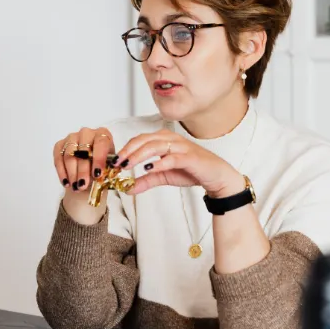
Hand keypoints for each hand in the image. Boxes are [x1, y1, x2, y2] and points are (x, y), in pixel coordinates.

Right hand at [53, 126, 114, 193]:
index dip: (98, 159)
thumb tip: (102, 175)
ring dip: (72, 173)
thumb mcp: (109, 167)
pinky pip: (58, 158)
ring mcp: (72, 137)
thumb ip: (108, 170)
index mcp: (102, 134)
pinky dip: (62, 172)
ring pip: (69, 155)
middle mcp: (87, 132)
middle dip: (83, 170)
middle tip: (83, 185)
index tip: (97, 174)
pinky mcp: (60, 144)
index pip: (101, 143)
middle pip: (83, 150)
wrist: (89, 168)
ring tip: (75, 187)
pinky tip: (66, 183)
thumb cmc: (101, 166)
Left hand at [114, 129, 243, 197]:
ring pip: (155, 146)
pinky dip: (159, 163)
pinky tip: (148, 169)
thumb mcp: (164, 176)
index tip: (114, 162)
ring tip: (127, 165)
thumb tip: (128, 189)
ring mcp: (181, 146)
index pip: (139, 139)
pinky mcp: (190, 157)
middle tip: (117, 163)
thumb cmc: (191, 171)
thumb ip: (146, 181)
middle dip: (128, 151)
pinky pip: (172, 158)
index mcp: (164, 139)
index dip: (125, 149)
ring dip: (139, 155)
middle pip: (144, 140)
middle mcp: (171, 139)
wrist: (215, 176)